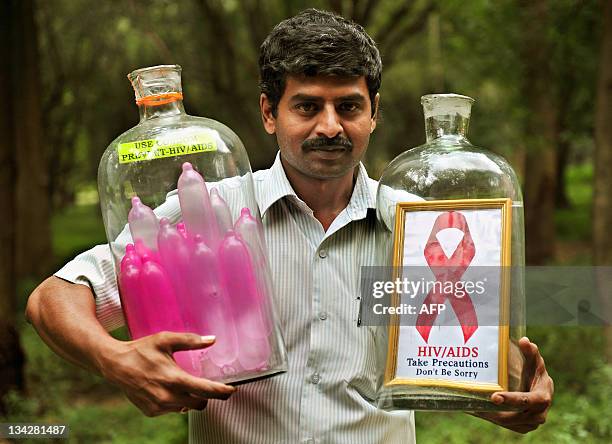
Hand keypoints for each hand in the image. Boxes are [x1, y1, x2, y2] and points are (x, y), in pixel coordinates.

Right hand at [95, 331, 235, 415]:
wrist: (115, 365)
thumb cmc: (141, 350)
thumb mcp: (166, 340)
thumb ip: (191, 340)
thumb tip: (212, 340)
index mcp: (174, 379)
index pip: (206, 390)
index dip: (222, 391)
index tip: (231, 390)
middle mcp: (168, 397)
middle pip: (200, 403)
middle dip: (207, 396)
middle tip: (208, 385)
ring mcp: (159, 406)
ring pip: (186, 408)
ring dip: (190, 398)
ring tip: (183, 383)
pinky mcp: (151, 412)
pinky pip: (172, 410)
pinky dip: (176, 401)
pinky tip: (168, 389)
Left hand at [472, 337, 553, 433]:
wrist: (540, 389)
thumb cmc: (535, 372)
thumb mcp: (534, 362)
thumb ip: (530, 352)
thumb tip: (525, 340)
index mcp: (543, 396)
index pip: (528, 401)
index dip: (513, 400)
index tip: (495, 397)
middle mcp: (540, 413)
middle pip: (517, 416)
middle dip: (498, 412)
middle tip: (480, 406)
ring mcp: (532, 422)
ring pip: (510, 423)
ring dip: (493, 417)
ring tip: (476, 408)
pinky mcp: (524, 427)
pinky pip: (508, 426)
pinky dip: (495, 420)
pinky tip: (481, 412)